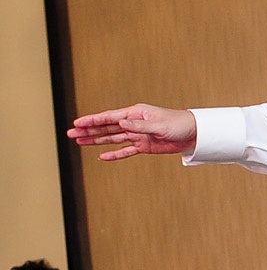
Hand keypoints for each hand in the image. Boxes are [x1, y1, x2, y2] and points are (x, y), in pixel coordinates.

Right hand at [68, 104, 196, 160]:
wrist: (193, 133)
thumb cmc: (178, 124)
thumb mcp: (158, 125)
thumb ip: (139, 126)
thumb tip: (121, 123)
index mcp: (135, 113)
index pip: (109, 117)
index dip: (92, 120)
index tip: (77, 123)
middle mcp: (133, 123)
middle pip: (106, 128)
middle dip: (89, 131)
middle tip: (71, 134)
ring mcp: (137, 135)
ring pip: (112, 139)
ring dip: (97, 141)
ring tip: (80, 142)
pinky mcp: (144, 146)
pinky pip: (126, 151)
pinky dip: (114, 154)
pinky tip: (102, 156)